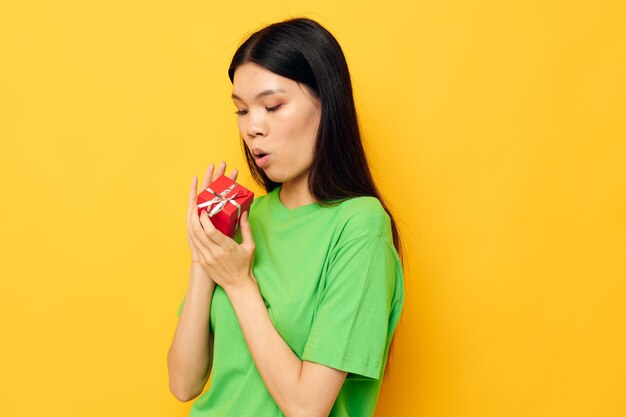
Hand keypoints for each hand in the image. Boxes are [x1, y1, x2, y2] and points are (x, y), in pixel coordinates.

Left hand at [186, 162, 255, 291]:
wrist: (238, 284)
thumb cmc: (245, 265)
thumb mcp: (250, 246)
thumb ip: (247, 228)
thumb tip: (244, 212)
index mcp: (227, 248)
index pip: (211, 231)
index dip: (204, 220)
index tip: (204, 211)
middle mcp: (215, 253)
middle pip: (199, 233)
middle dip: (194, 219)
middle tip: (195, 209)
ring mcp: (207, 259)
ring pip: (194, 239)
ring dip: (192, 226)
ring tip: (193, 216)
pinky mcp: (203, 263)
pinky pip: (194, 246)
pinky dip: (192, 236)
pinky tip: (193, 228)